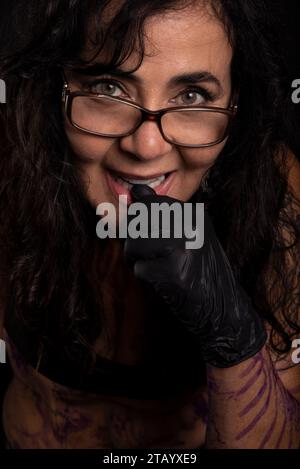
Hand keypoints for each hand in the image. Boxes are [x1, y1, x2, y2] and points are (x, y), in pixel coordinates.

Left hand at [123, 184, 266, 367]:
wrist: (223, 309)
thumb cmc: (200, 271)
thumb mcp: (187, 235)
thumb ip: (161, 213)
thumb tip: (136, 191)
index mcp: (194, 214)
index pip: (149, 203)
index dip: (140, 221)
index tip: (149, 236)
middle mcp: (190, 226)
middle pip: (139, 221)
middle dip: (135, 240)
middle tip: (149, 255)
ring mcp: (183, 248)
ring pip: (135, 244)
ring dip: (137, 260)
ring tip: (156, 268)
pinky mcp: (174, 272)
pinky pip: (140, 269)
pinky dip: (145, 279)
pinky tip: (164, 283)